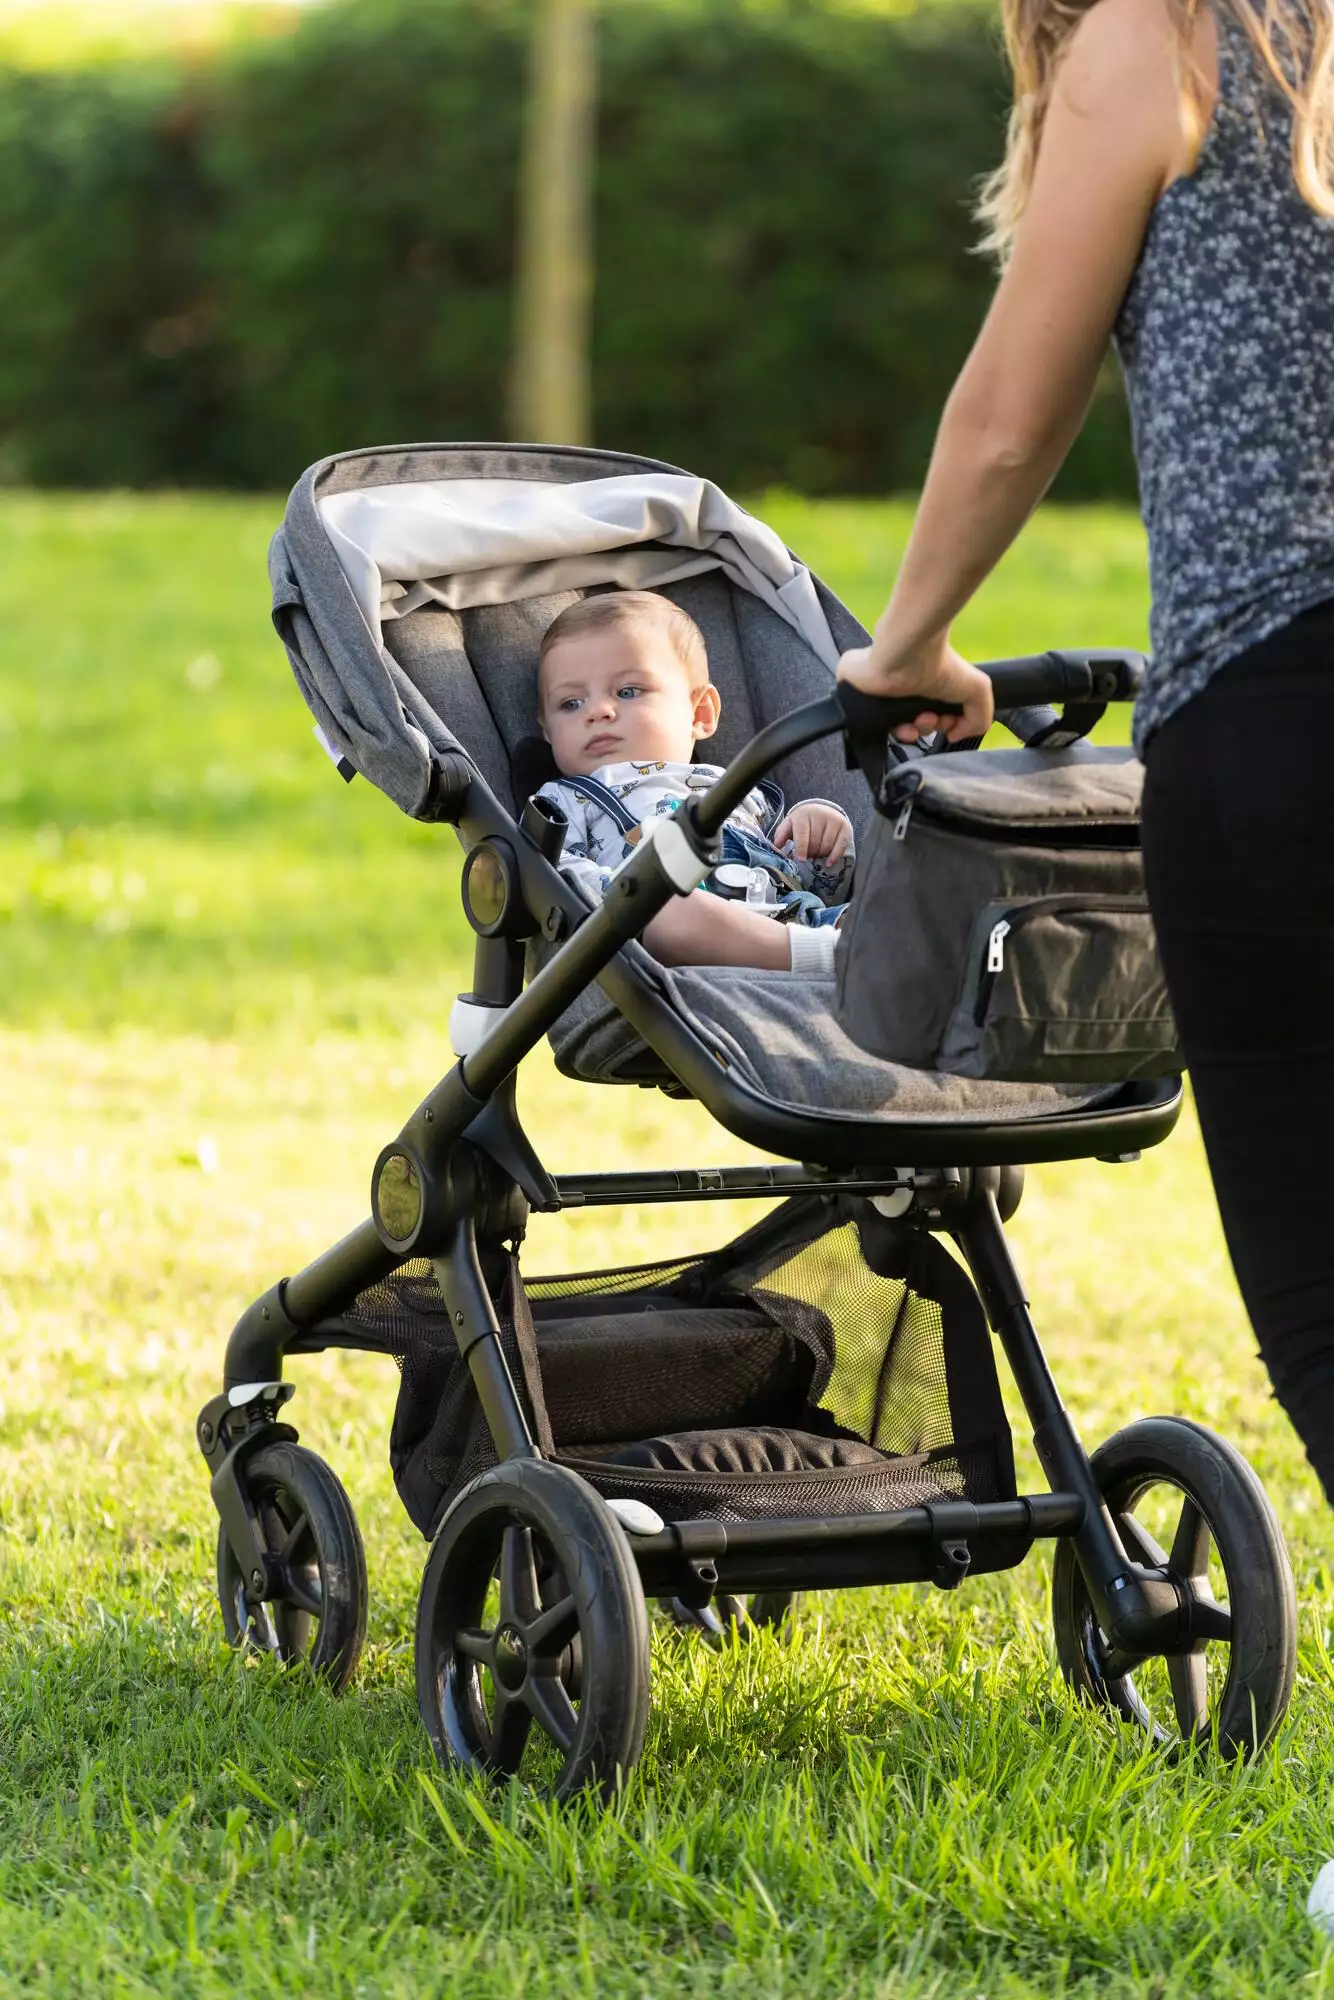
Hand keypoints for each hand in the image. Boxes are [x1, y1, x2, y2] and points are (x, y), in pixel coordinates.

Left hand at [773, 802, 851, 864]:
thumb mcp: (789, 825)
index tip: (801, 859)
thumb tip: (777, 846)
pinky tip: (829, 863)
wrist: (821, 810)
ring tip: (816, 853)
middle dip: (810, 853)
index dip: (801, 848)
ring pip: (827, 845)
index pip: (802, 833)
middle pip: (815, 842)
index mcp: (803, 814)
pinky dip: (834, 856)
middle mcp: (820, 815)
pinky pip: (841, 846)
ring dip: (821, 854)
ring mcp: (834, 820)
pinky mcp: (845, 827)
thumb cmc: (802, 822)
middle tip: (808, 855)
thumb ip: (781, 835)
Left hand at [837, 634, 993, 744]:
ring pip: (889, 728)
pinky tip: (895, 723)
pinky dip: (879, 728)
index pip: (926, 718)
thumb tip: (956, 735)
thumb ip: (978, 718)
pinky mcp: (852, 692)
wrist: (908, 650)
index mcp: (922, 686)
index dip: (938, 727)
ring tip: (915, 722)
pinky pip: (860, 723)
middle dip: (924, 729)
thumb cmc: (941, 663)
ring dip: (908, 733)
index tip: (946, 726)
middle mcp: (900, 689)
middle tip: (928, 719)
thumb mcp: (977, 690)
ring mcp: (875, 692)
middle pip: (909, 726)